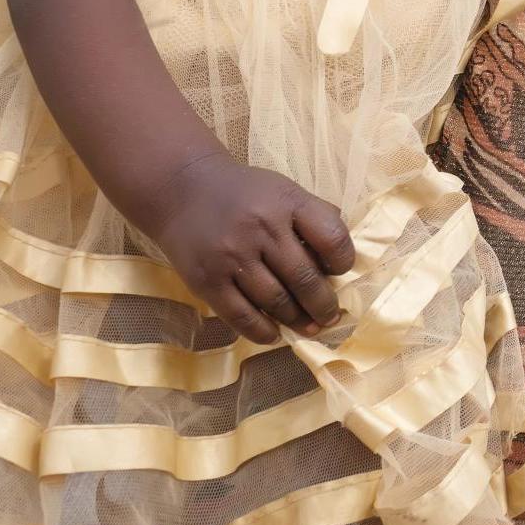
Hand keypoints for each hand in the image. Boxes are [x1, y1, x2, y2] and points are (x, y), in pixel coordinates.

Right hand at [143, 152, 354, 342]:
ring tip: (309, 327)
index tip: (341, 272)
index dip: (343, 260)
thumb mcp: (282, 190)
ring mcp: (232, 256)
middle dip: (324, 304)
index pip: (331, 238)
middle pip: (304, 278)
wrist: (182, 189)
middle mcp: (261, 229)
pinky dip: (262, 331)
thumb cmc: (243, 193)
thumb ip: (313, 215)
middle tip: (330, 316)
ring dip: (297, 320)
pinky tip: (274, 334)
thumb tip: (341, 254)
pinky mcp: (208, 280)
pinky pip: (241, 316)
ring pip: (276, 301)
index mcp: (287, 202)